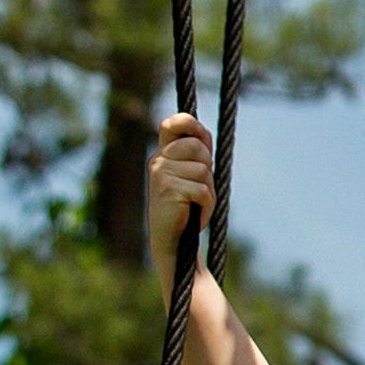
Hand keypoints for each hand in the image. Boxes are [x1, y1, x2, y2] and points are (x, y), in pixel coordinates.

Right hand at [143, 113, 212, 274]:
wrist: (172, 240)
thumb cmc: (186, 207)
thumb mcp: (193, 175)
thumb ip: (197, 154)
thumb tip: (202, 132)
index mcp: (163, 154)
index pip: (173, 124)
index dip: (189, 123)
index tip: (200, 135)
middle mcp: (158, 160)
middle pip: (197, 146)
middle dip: (207, 167)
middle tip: (199, 186)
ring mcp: (160, 174)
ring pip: (202, 170)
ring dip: (207, 189)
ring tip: (194, 202)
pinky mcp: (167, 190)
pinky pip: (202, 190)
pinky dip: (205, 203)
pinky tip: (193, 211)